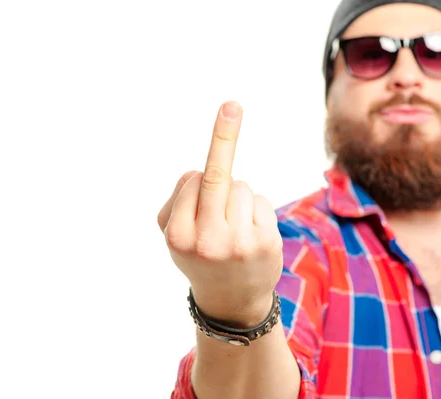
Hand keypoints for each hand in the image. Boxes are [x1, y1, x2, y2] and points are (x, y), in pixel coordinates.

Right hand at [157, 101, 282, 326]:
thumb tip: (200, 171)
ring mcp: (239, 244)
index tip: (227, 112)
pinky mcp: (265, 244)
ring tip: (233, 229)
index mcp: (177, 235)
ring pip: (242, 189)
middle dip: (224, 136)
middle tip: (231, 105)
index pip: (195, 180)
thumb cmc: (199, 256)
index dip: (205, 170)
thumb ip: (178, 200)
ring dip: (239, 199)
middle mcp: (207, 241)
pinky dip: (256, 211)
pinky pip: (261, 202)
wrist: (230, 301)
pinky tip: (251, 235)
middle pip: (218, 177)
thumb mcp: (175, 235)